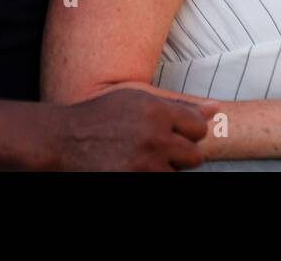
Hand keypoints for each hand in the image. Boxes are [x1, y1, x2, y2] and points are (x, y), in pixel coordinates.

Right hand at [58, 88, 214, 170]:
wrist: (65, 139)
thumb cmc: (103, 115)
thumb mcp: (139, 99)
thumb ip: (179, 105)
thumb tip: (216, 108)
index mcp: (157, 111)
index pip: (199, 128)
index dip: (188, 132)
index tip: (175, 133)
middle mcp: (154, 137)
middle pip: (194, 156)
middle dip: (181, 154)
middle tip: (159, 149)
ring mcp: (143, 163)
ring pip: (176, 174)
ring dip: (164, 168)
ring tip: (143, 157)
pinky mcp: (132, 180)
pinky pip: (158, 182)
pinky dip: (150, 176)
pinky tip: (134, 166)